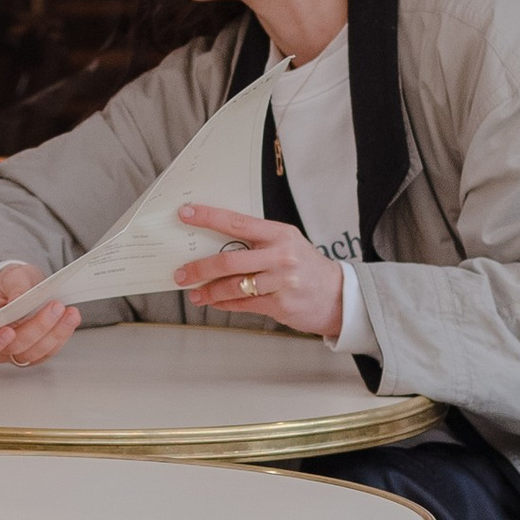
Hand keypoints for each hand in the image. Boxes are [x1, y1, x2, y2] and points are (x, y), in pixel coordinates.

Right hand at [0, 263, 80, 366]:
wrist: (26, 287)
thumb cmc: (13, 283)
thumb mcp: (12, 275)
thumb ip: (15, 286)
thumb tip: (18, 300)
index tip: (9, 331)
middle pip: (12, 347)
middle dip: (36, 328)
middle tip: (54, 307)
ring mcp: (13, 350)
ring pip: (32, 353)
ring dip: (53, 334)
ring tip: (68, 312)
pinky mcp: (33, 353)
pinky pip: (46, 353)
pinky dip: (61, 336)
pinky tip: (70, 319)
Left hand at [173, 205, 348, 341]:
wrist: (338, 295)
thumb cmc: (306, 266)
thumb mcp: (287, 243)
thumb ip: (257, 241)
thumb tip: (215, 243)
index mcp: (280, 234)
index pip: (237, 222)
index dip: (208, 217)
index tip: (185, 214)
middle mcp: (281, 256)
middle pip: (229, 261)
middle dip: (199, 268)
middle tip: (181, 273)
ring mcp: (281, 282)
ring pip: (233, 287)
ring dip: (209, 292)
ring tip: (195, 293)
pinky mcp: (281, 305)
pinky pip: (244, 305)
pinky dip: (225, 305)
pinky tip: (215, 303)